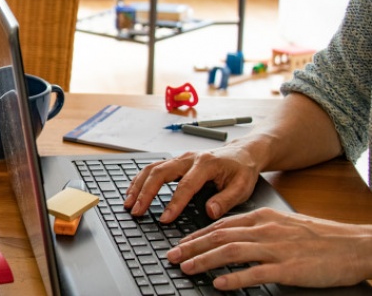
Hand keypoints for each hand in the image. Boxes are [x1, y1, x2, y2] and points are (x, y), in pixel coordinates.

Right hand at [124, 145, 261, 222]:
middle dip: (145, 192)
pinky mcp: (175, 161)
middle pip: (160, 172)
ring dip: (138, 186)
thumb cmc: (242, 170)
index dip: (174, 203)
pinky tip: (133, 191)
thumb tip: (210, 212)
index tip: (165, 219)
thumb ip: (227, 199)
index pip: (185, 185)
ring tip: (129, 203)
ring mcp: (180, 158)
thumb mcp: (243, 186)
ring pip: (152, 168)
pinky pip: (153, 167)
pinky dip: (140, 179)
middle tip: (137, 210)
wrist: (242, 152)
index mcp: (206, 164)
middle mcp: (189, 158)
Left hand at [166, 207, 371, 289]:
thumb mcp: (283, 224)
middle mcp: (265, 230)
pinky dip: (234, 278)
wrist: (354, 245)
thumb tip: (230, 237)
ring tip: (186, 267)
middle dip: (191, 246)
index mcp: (263, 217)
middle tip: (171, 255)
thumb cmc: (321, 237)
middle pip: (219, 236)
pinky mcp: (288, 268)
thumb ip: (257, 229)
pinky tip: (218, 283)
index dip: (196, 235)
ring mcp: (276, 248)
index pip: (220, 225)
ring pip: (230, 252)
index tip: (179, 243)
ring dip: (204, 260)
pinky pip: (255, 273)